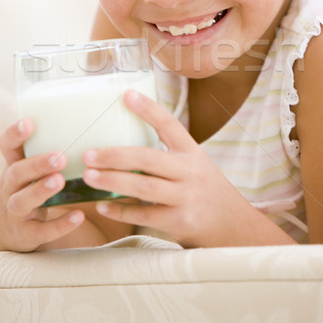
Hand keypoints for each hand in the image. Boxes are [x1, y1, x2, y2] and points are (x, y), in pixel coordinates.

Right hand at [0, 119, 84, 251]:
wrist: (10, 232)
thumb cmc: (29, 189)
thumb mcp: (30, 170)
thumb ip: (49, 151)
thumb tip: (90, 123)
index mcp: (14, 166)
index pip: (7, 146)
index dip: (15, 134)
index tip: (29, 123)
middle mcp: (10, 188)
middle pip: (16, 173)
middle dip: (37, 164)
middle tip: (60, 157)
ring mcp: (15, 212)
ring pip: (22, 201)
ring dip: (41, 190)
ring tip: (60, 180)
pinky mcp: (26, 234)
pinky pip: (42, 231)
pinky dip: (60, 224)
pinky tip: (79, 216)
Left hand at [82, 90, 259, 247]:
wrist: (234, 227)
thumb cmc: (204, 191)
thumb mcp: (195, 166)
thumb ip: (168, 156)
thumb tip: (123, 146)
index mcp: (192, 152)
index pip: (170, 124)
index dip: (148, 109)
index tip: (126, 95)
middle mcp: (191, 172)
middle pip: (148, 159)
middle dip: (115, 155)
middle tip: (88, 154)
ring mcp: (187, 197)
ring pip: (144, 187)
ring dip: (113, 181)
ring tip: (88, 177)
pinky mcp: (181, 221)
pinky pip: (145, 216)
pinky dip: (121, 211)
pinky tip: (102, 206)